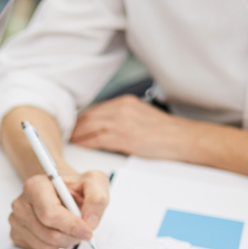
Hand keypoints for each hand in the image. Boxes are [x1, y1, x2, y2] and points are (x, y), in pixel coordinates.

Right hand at [9, 170, 108, 248]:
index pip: (50, 214)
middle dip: (71, 236)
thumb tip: (90, 220)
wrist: (60, 191)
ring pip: (45, 245)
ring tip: (70, 229)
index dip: (72, 226)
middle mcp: (21, 204)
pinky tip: (58, 232)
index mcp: (35, 186)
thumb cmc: (73, 187)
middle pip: (49, 234)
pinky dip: (55, 246)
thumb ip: (97, 198)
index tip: (87, 231)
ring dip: (65, 242)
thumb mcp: (93, 182)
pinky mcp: (17, 235)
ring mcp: (16, 221)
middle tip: (82, 230)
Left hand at [70, 94, 189, 159]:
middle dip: (75, 126)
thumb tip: (106, 125)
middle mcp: (120, 109)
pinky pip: (95, 139)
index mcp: (125, 102)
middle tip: (66, 134)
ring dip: (76, 135)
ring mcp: (120, 122)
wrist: (181, 138)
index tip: (74, 125)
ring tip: (69, 141)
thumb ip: (123, 117)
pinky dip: (84, 142)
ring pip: (89, 127)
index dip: (82, 118)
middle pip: (88, 116)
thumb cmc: (164, 131)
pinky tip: (79, 146)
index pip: (96, 109)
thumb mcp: (140, 115)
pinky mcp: (122, 137)